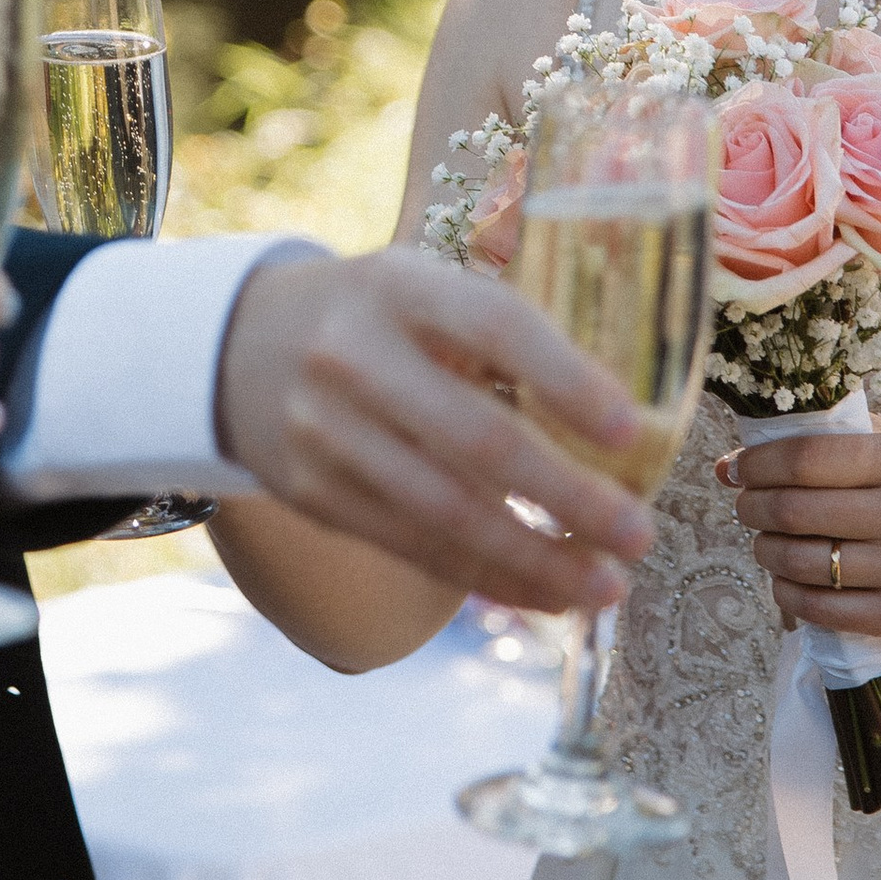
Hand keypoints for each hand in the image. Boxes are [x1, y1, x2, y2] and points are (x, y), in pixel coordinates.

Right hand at [213, 246, 656, 616]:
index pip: (493, 327)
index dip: (566, 380)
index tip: (631, 432)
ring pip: (446, 514)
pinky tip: (545, 593)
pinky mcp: (314, 494)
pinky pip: (414, 548)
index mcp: (398, 286)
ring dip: (537, 560)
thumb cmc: (376, 318)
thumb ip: (502, 336)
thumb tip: (627, 419)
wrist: (240, 347)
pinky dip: (488, 579)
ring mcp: (324, 431)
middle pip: (476, 440)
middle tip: (640, 534)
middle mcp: (352, 355)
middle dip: (569, 498)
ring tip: (607, 586)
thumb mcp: (422, 289)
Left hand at [721, 419, 880, 640]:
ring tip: (765, 542)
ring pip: (802, 563)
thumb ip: (828, 442)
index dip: (757, 464)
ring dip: (765, 551)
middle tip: (746, 507)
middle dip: (751, 508)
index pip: (805, 458)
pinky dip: (788, 595)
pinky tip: (786, 580)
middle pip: (794, 511)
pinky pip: (823, 610)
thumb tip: (731, 462)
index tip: (736, 469)